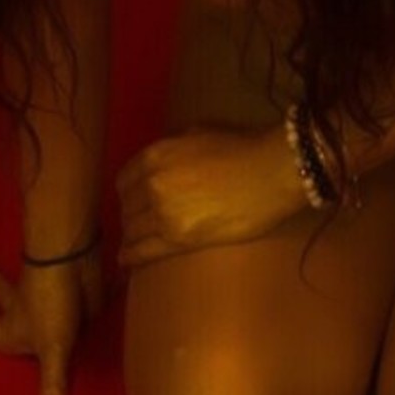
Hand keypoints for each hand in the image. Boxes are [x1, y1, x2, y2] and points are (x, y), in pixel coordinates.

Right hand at [0, 243, 104, 394]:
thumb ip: (52, 379)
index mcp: (7, 327)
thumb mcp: (52, 346)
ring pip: (25, 284)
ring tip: (12, 265)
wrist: (74, 263)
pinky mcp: (64, 286)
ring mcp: (43, 296)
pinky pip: (57, 288)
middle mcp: (21, 310)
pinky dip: (60, 287)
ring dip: (16, 276)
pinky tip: (76, 291)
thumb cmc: (52, 305)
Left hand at [115, 123, 306, 268]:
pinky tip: (125, 260)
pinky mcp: (178, 240)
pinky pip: (143, 252)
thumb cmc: (241, 148)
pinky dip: (131, 257)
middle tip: (138, 222)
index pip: (125, 180)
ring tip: (135, 242)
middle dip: (131, 214)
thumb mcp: (197, 134)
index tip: (134, 199)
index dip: (128, 192)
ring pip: (132, 231)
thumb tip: (162, 164)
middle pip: (127, 207)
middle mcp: (152, 184)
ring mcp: (163, 214)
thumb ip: (171, 150)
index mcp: (155, 156)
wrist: (270, 172)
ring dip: (132, 236)